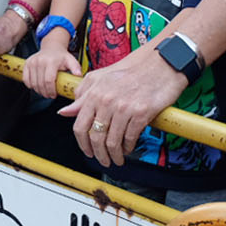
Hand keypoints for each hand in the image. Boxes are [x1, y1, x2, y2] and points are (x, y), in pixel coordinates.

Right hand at [23, 42, 80, 99]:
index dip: (51, 90)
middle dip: (45, 93)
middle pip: (40, 83)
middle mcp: (40, 61)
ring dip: (38, 90)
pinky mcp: (27, 64)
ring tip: (44, 92)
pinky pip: (26, 79)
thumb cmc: (61, 56)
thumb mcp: (71, 60)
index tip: (54, 95)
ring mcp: (32, 62)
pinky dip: (30, 85)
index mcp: (51, 62)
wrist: (51, 47)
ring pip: (33, 83)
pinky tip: (36, 86)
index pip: (48, 80)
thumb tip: (79, 76)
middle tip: (50, 95)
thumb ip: (76, 68)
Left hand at [60, 45, 185, 167]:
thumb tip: (65, 112)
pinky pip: (130, 137)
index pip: (80, 125)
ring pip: (112, 141)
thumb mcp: (100, 78)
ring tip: (117, 158)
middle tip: (103, 160)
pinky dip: (128, 147)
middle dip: (98, 154)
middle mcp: (106, 100)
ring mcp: (123, 107)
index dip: (82, 143)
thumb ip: (82, 94)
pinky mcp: (141, 113)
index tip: (87, 151)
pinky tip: (128, 148)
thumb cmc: (131, 71)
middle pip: (95, 137)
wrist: (160, 65)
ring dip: (114, 155)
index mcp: (94, 93)